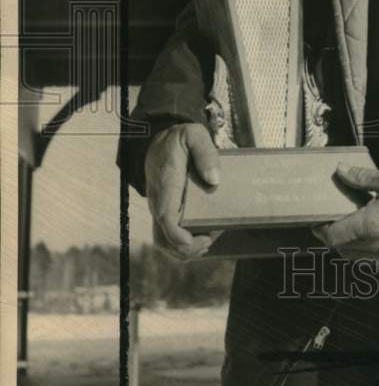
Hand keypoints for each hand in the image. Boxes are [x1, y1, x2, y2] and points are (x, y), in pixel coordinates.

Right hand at [145, 122, 219, 259]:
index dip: (180, 236)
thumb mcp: (195, 136)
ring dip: (185, 249)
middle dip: (188, 248)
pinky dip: (181, 243)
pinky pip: (166, 235)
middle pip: (164, 239)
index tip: (200, 240)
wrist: (158, 138)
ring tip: (209, 240)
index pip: (166, 219)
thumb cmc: (179, 138)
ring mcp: (158, 208)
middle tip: (212, 238)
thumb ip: (206, 154)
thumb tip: (214, 180)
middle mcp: (158, 201)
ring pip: (163, 241)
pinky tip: (201, 238)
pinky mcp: (162, 210)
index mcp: (166, 186)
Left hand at [312, 165, 378, 258]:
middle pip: (339, 248)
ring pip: (351, 256)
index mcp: (367, 226)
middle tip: (330, 220)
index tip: (316, 221)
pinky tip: (363, 236)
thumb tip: (339, 170)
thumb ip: (360, 177)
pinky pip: (366, 260)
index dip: (320, 230)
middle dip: (332, 236)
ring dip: (344, 245)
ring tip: (346, 227)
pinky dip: (359, 251)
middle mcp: (372, 245)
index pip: (332, 237)